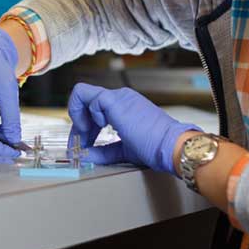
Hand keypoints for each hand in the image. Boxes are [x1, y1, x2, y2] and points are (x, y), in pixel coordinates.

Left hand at [67, 83, 199, 174]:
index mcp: (124, 106)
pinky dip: (85, 116)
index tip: (84, 144)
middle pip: (85, 101)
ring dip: (77, 118)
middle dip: (77, 125)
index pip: (94, 108)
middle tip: (78, 145)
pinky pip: (88, 98)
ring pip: (82, 93)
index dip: (83, 127)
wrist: (171, 145)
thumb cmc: (155, 147)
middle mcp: (120, 97)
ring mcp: (118, 97)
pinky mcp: (115, 101)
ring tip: (84, 137)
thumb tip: (82, 155)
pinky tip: (98, 129)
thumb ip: (102, 152)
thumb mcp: (123, 150)